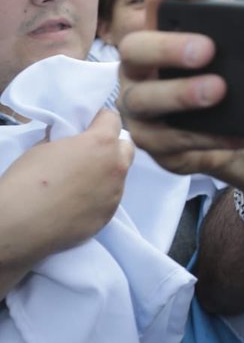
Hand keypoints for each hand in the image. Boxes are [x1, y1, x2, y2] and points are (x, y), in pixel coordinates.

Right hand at [0, 110, 133, 266]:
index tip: (87, 126)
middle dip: (111, 146)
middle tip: (88, 153)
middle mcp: (116, 166)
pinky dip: (99, 196)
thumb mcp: (43, 147)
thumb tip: (69, 138)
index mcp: (102, 143)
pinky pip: (110, 198)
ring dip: (106, 173)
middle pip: (125, 147)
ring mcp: (116, 193)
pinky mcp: (109, 215)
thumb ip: (66, 139)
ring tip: (79, 183)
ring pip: (119, 175)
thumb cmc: (27, 179)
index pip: (113, 118)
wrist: (20, 223)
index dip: (98, 120)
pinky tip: (77, 203)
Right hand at [118, 0, 243, 176]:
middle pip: (133, 48)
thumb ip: (236, 35)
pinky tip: (242, 134)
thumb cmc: (219, 80)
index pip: (155, 1)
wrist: (222, 134)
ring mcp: (138, 105)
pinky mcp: (152, 141)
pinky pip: (172, 141)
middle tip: (206, 49)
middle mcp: (137, 68)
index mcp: (156, 36)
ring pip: (143, 98)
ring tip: (218, 90)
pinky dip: (210, 137)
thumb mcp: (227, 55)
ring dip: (181, 93)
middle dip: (168, 47)